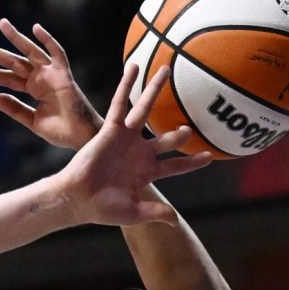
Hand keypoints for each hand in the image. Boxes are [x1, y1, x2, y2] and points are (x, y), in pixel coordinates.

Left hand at [0, 20, 101, 150]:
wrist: (81, 138)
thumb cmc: (61, 131)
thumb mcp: (32, 121)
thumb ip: (15, 109)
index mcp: (32, 89)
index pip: (7, 78)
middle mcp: (40, 78)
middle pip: (14, 62)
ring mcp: (51, 74)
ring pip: (30, 53)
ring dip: (17, 38)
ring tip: (1, 24)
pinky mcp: (64, 75)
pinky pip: (57, 54)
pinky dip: (48, 41)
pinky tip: (35, 29)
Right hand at [57, 64, 210, 226]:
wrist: (79, 200)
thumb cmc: (104, 209)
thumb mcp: (135, 213)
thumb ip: (156, 213)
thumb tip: (176, 222)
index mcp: (147, 172)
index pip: (176, 166)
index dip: (192, 162)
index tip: (209, 156)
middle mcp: (140, 152)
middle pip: (166, 138)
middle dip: (179, 133)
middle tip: (191, 126)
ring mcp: (126, 139)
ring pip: (145, 111)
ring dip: (154, 91)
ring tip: (165, 70)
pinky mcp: (111, 129)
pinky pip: (120, 103)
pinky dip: (126, 85)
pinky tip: (133, 67)